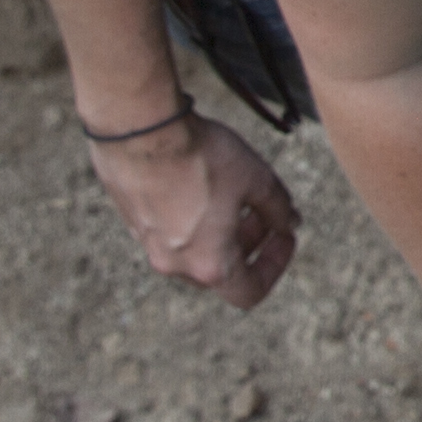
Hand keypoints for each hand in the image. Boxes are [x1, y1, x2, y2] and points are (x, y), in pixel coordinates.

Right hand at [84, 107, 300, 306]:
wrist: (140, 128)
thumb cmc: (202, 157)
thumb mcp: (257, 180)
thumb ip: (279, 208)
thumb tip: (290, 222)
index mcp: (209, 265)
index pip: (250, 292)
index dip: (276, 265)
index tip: (284, 235)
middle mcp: (173, 264)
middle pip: (220, 271)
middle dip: (248, 244)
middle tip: (263, 212)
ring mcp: (147, 244)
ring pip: (193, 250)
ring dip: (219, 231)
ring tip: (234, 194)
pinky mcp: (130, 219)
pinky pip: (168, 229)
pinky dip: (191, 218)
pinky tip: (200, 182)